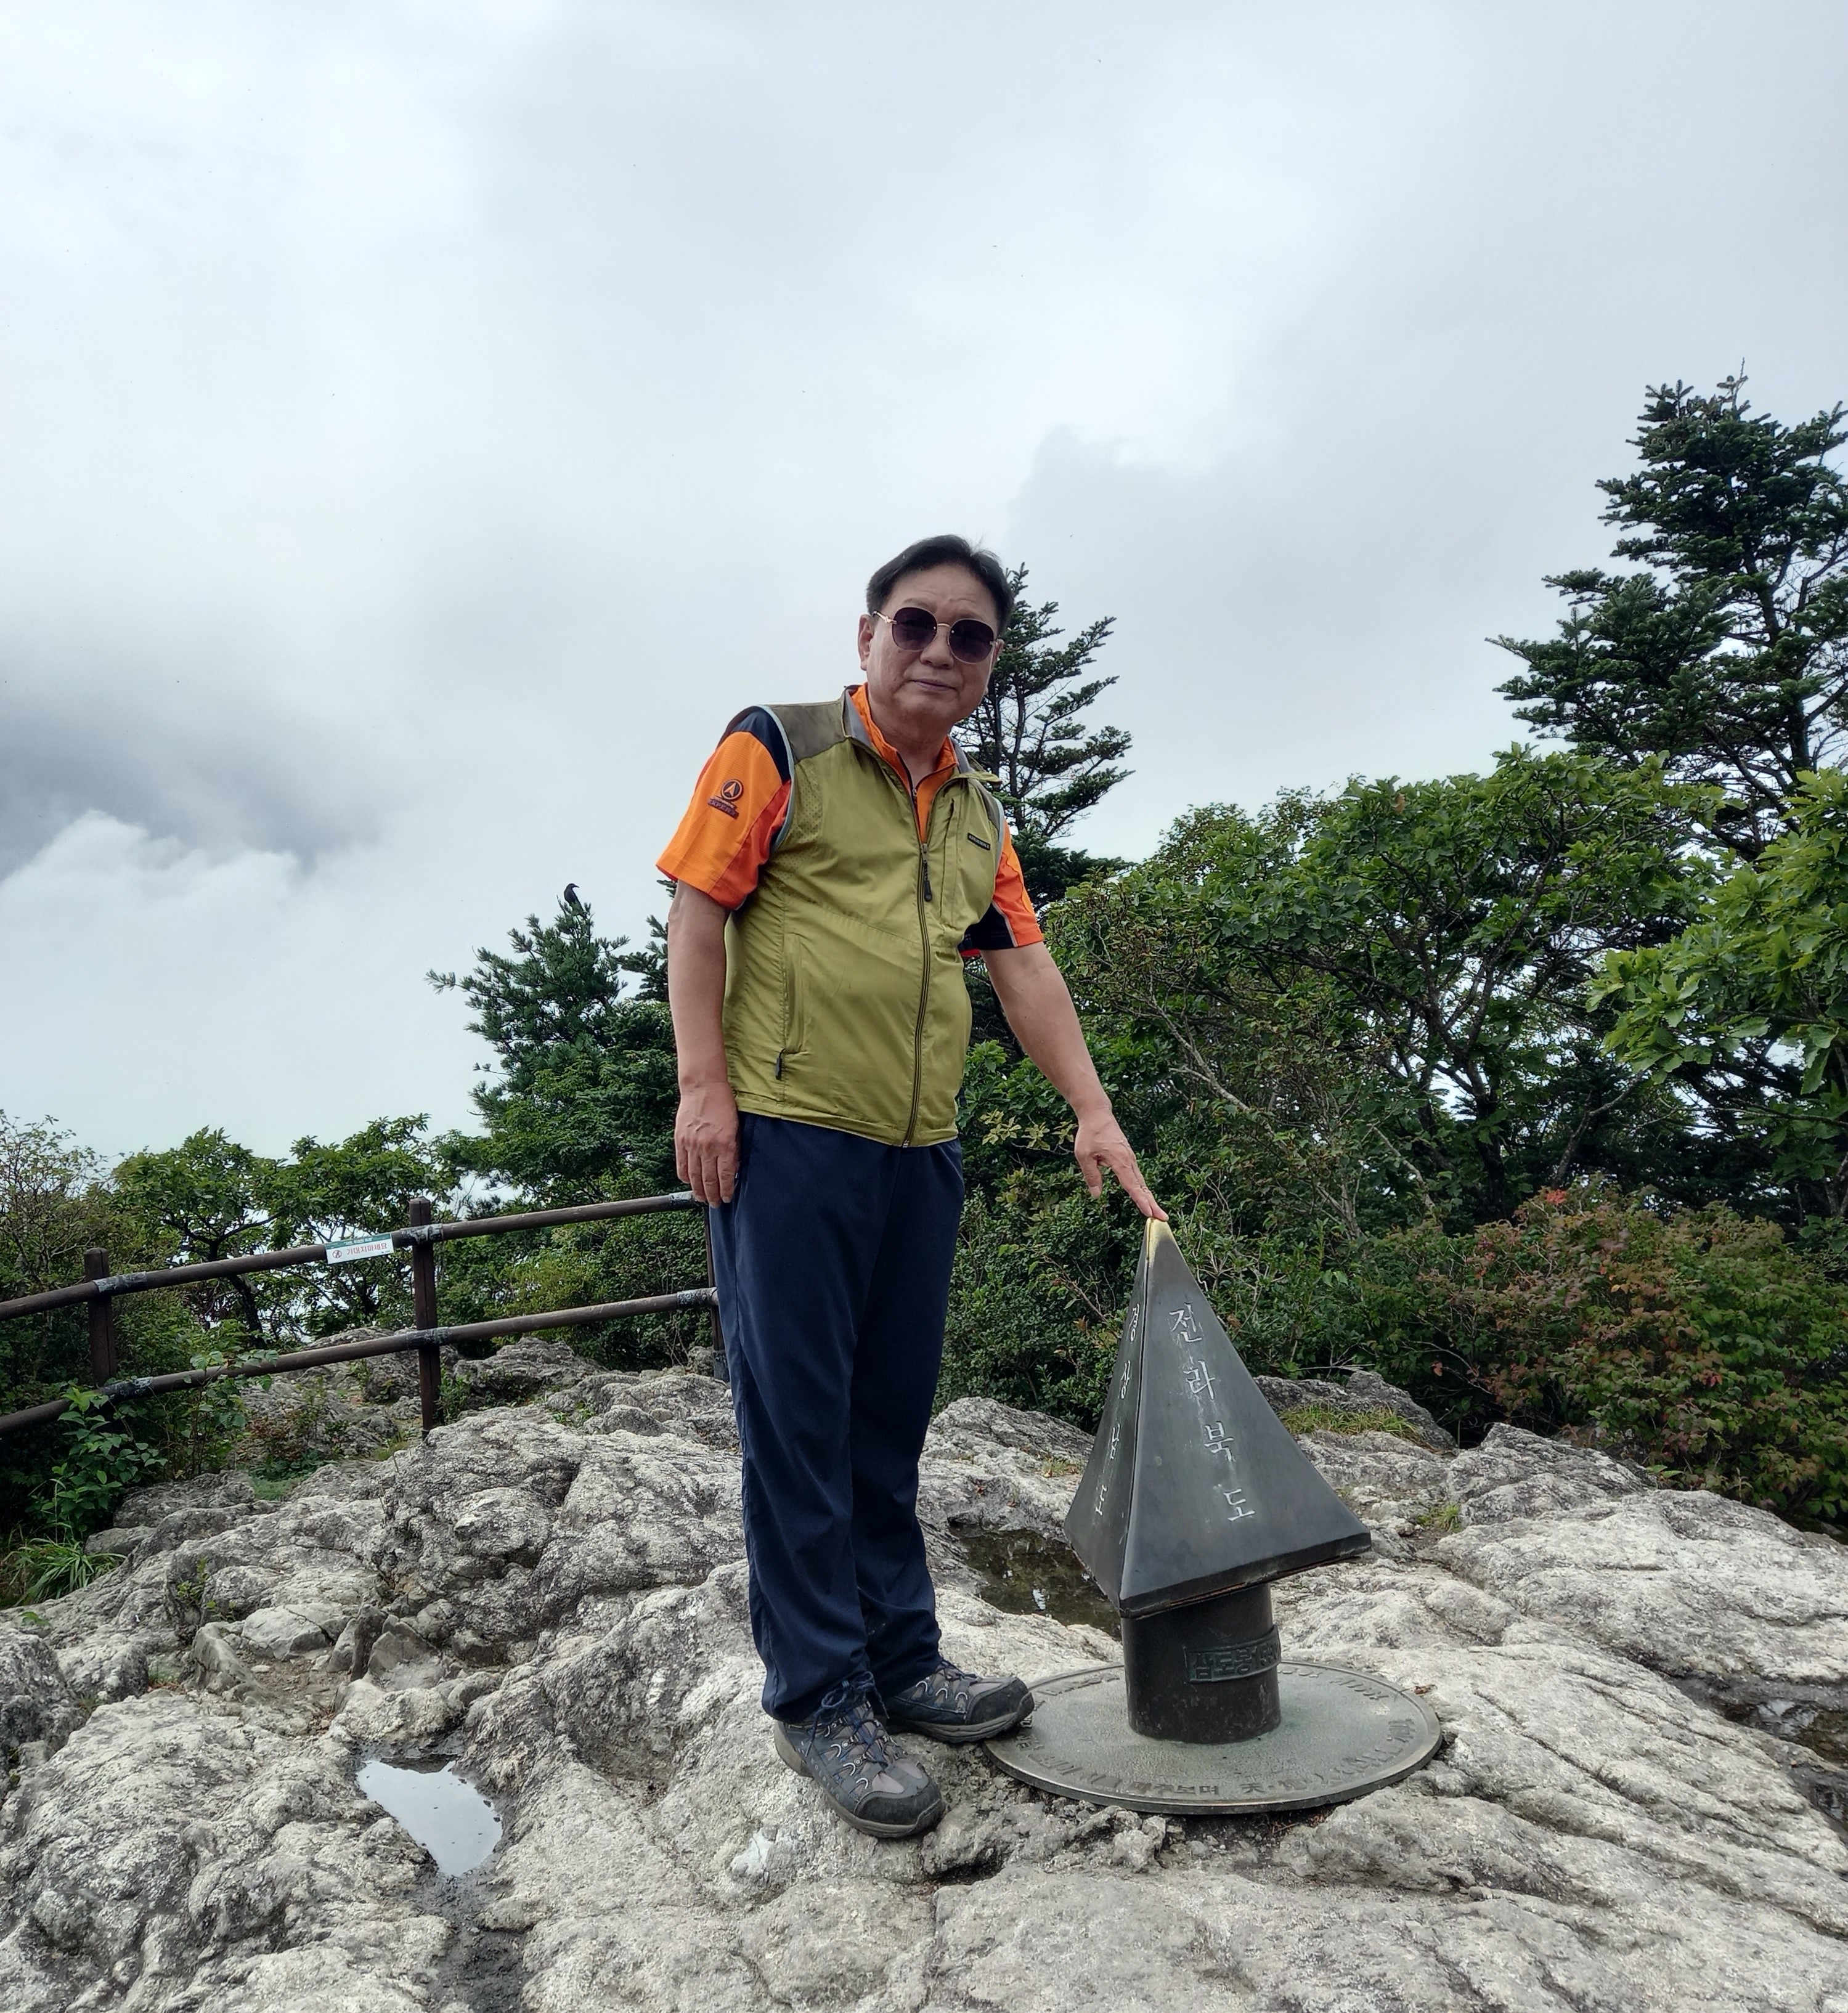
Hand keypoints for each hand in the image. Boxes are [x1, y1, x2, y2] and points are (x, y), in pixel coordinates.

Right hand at [675, 1079, 739, 1204]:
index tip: (726, 1198)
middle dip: (712, 1195)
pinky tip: (689, 1182)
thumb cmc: (723, 1105)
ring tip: (701, 1198)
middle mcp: (708, 1148)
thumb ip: (733, 1150)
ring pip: (694, 1176)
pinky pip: (681, 1164)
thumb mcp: (736, 1128)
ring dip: (698, 1190)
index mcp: (725, 1145)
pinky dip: (685, 1177)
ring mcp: (692, 1145)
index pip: (725, 1176)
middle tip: (714, 1204)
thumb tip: (731, 1169)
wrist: (703, 1088)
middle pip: (708, 1180)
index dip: (725, 1190)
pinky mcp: (680, 1141)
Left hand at [1073, 1109, 1165, 1219]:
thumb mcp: (1084, 1155)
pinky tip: (1143, 1196)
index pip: (1132, 1185)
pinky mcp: (1128, 1157)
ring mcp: (1130, 1158)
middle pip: (1142, 1186)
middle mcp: (1129, 1161)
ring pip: (1141, 1181)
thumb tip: (1096, 1195)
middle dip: (1152, 1203)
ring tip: (1155, 1212)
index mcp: (1120, 1161)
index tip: (1149, 1212)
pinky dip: (1142, 1187)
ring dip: (1148, 1197)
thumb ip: (1092, 1175)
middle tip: (1162, 1218)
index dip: (1140, 1200)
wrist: (1097, 1114)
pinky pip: (1136, 1175)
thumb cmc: (1090, 1133)